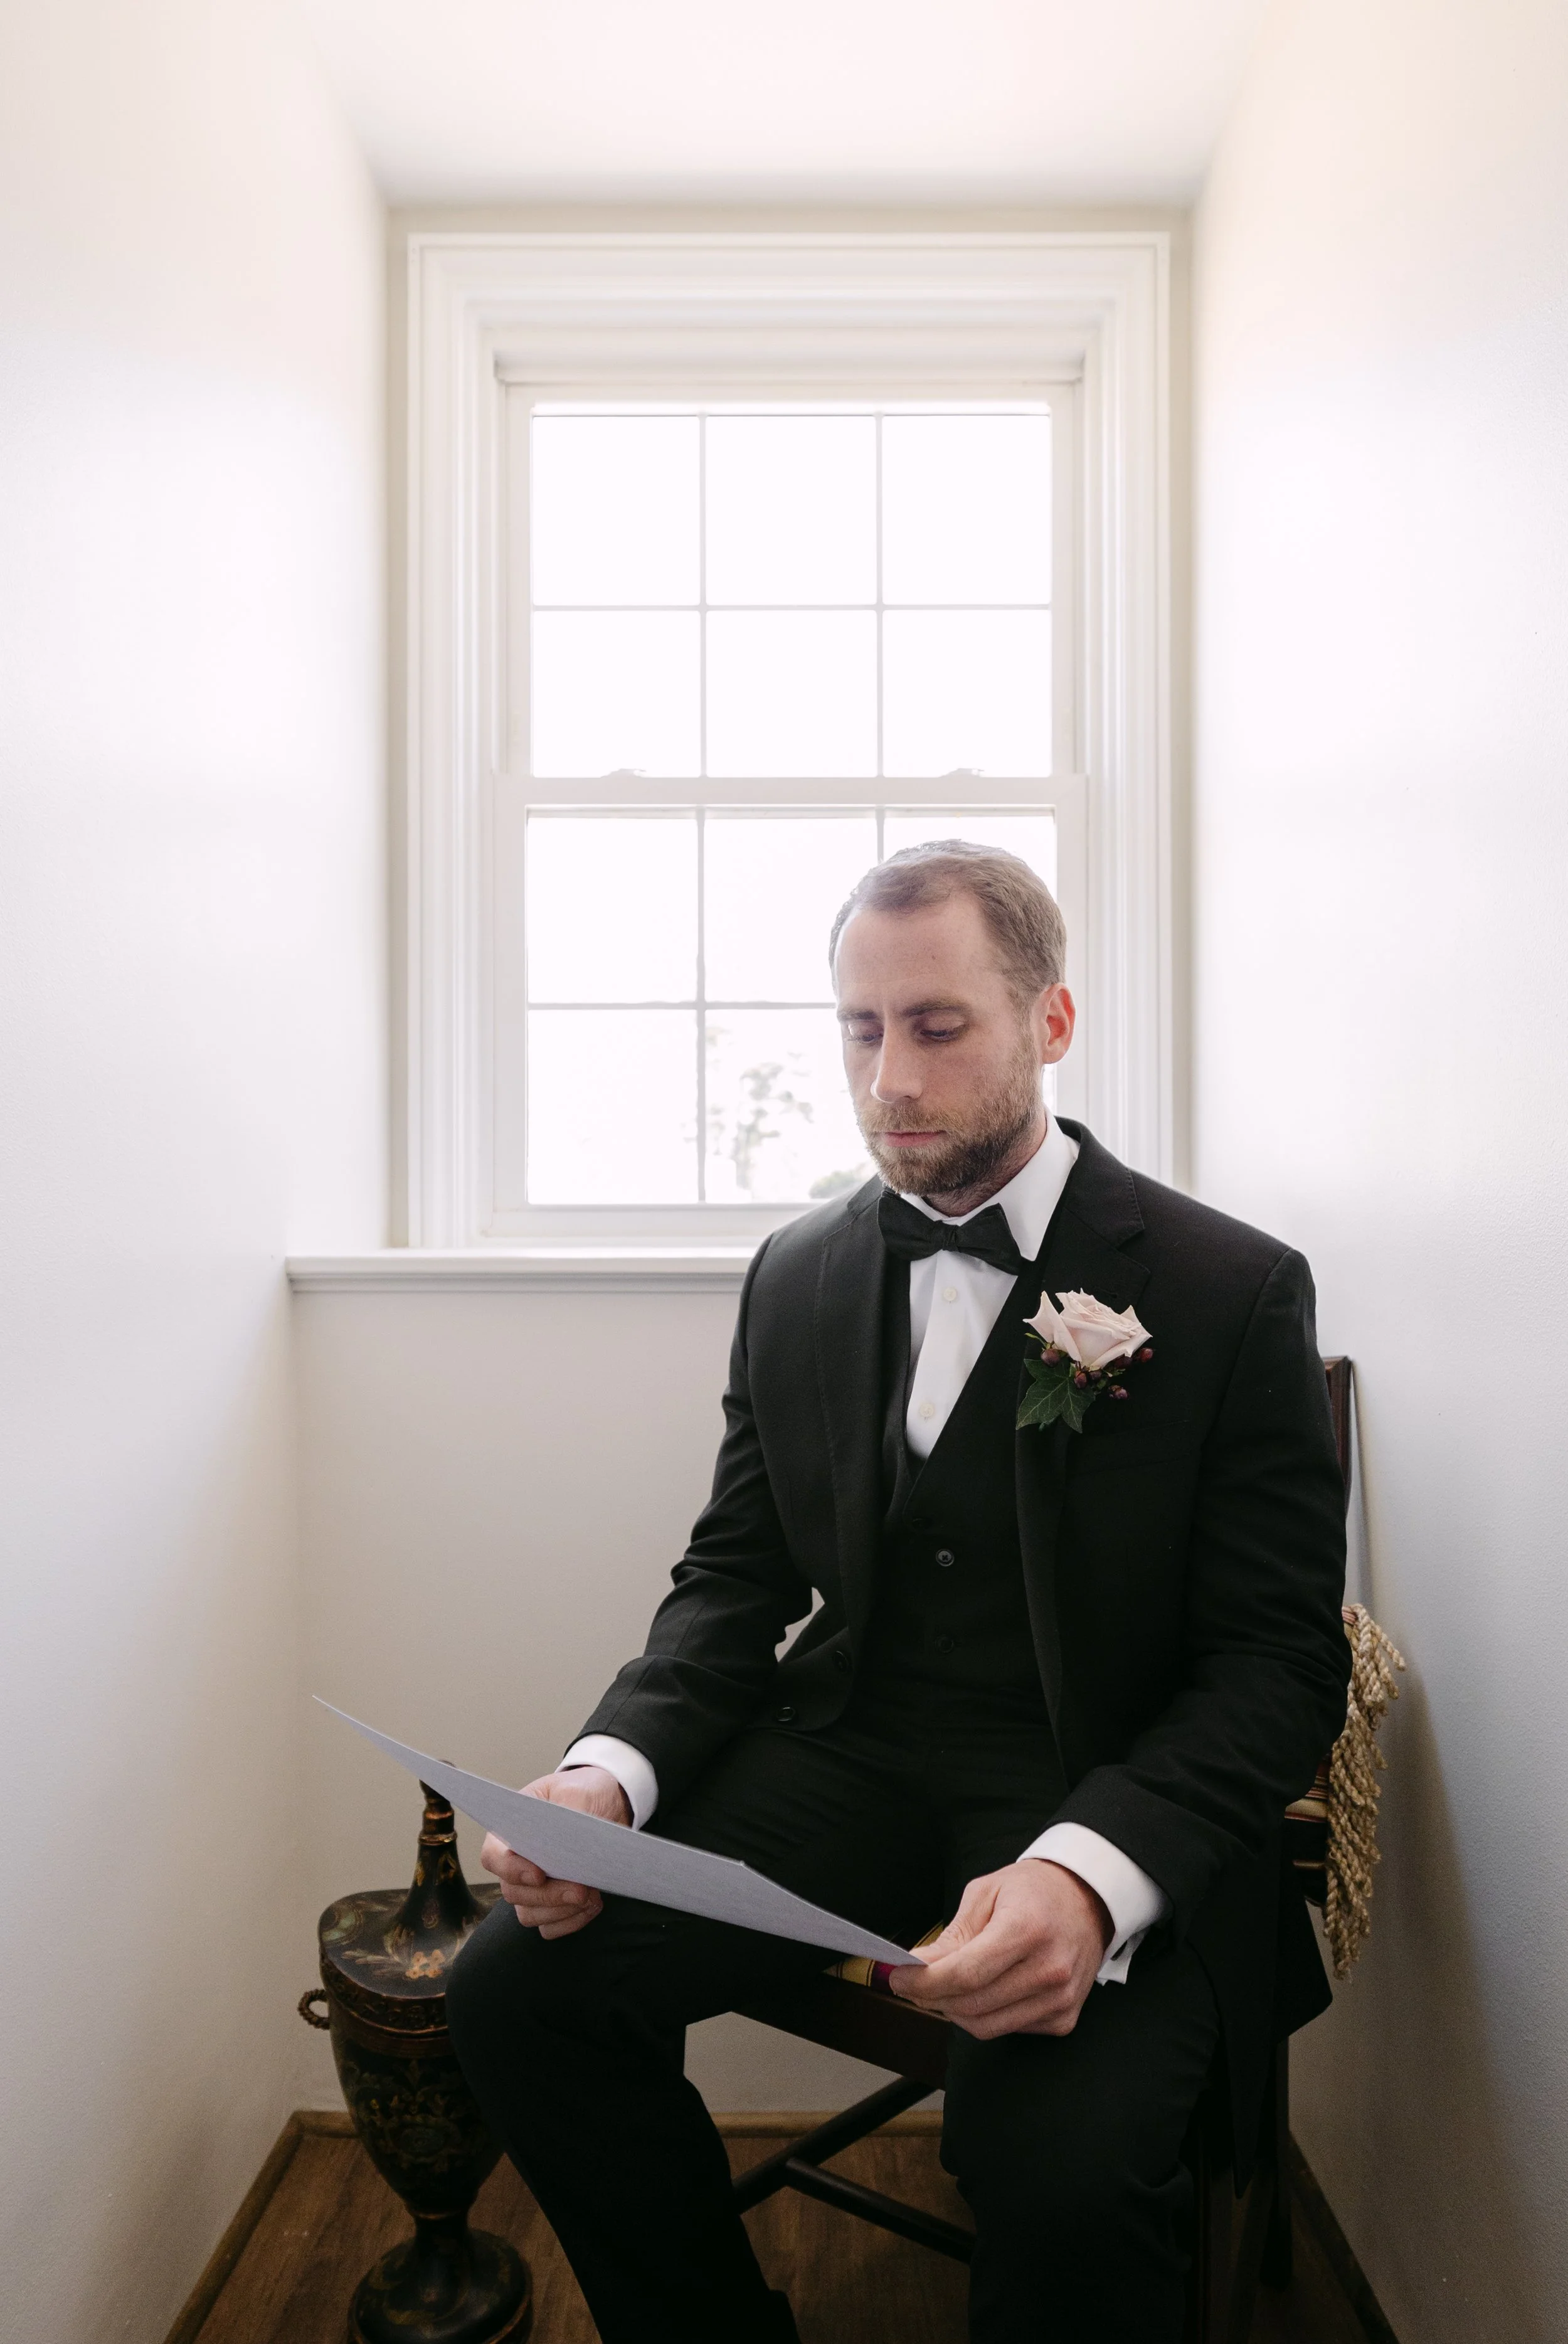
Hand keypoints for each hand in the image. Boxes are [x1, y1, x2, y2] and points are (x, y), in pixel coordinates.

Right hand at [480, 1765, 630, 1937]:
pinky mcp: (551, 1905)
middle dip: (549, 1895)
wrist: (608, 1806)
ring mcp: (531, 1888)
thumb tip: (562, 1843)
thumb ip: (567, 1813)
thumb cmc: (584, 1793)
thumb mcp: (577, 1792)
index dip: (511, 1870)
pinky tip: (592, 1905)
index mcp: (510, 1829)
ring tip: (591, 1895)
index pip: (494, 1857)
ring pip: (530, 1914)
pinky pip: (551, 1927)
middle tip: (581, 1889)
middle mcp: (515, 1863)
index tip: (539, 1874)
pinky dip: (571, 1921)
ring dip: (561, 1910)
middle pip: (514, 1893)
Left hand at [888, 1860, 1111, 2038]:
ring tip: (946, 1986)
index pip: (965, 1974)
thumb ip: (952, 1936)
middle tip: (914, 1982)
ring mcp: (1060, 1998)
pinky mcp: (1064, 2018)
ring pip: (987, 2026)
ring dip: (956, 2010)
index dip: (924, 1982)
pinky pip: (1009, 2029)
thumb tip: (918, 1967)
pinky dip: (986, 2015)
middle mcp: (1049, 1969)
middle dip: (933, 1997)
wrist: (1086, 1900)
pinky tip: (985, 1989)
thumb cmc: (1033, 1891)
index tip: (899, 1978)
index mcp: (1027, 1929)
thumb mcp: (985, 1895)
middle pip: (972, 2004)